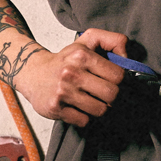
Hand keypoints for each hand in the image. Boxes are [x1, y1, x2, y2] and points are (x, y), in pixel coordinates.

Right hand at [12, 27, 129, 125]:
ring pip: (100, 110)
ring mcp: (62, 92)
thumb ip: (112, 40)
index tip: (108, 79)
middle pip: (112, 94)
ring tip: (89, 99)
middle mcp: (71, 73)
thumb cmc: (65, 59)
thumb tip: (127, 56)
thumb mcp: (87, 41)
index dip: (117, 79)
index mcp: (81, 55)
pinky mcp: (55, 108)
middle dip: (110, 96)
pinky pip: (84, 121)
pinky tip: (76, 107)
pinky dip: (83, 117)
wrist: (33, 73)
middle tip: (101, 92)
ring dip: (98, 107)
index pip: (118, 75)